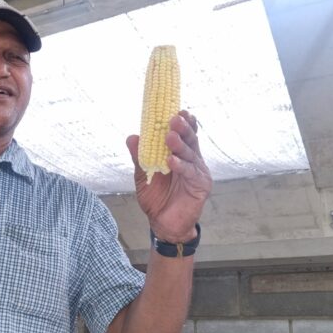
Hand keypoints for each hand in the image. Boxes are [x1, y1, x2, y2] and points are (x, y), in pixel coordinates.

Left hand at [126, 110, 211, 242]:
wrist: (163, 223)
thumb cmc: (156, 198)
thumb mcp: (144, 175)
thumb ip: (139, 157)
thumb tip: (132, 137)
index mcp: (180, 154)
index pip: (184, 134)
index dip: (183, 121)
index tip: (176, 109)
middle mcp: (192, 160)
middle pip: (190, 140)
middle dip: (183, 128)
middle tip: (174, 118)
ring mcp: (198, 172)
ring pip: (191, 154)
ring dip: (180, 144)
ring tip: (169, 137)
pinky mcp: (201, 185)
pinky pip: (190, 172)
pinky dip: (181, 165)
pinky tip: (171, 160)